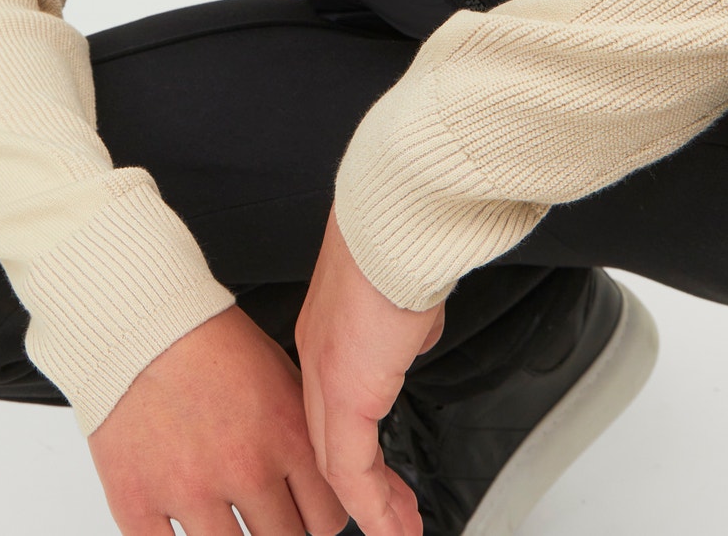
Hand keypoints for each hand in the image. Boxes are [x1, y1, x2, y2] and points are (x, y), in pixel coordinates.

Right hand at [88, 303, 348, 535]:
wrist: (140, 323)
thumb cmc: (208, 342)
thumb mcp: (280, 376)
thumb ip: (305, 435)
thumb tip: (331, 473)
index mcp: (286, 437)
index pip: (327, 519)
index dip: (317, 522)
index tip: (305, 519)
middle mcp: (245, 469)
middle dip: (277, 533)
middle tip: (264, 520)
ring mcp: (191, 490)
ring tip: (224, 521)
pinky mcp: (138, 500)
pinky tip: (182, 525)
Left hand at [295, 206, 446, 535]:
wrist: (397, 223)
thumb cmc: (401, 239)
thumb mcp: (402, 293)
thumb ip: (400, 325)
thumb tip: (411, 336)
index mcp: (325, 330)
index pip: (330, 404)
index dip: (350, 443)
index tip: (372, 471)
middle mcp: (317, 356)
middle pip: (328, 440)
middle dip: (360, 488)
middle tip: (387, 515)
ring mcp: (326, 376)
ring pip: (336, 462)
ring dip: (370, 505)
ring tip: (396, 531)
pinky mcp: (346, 393)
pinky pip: (351, 470)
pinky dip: (372, 507)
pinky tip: (392, 527)